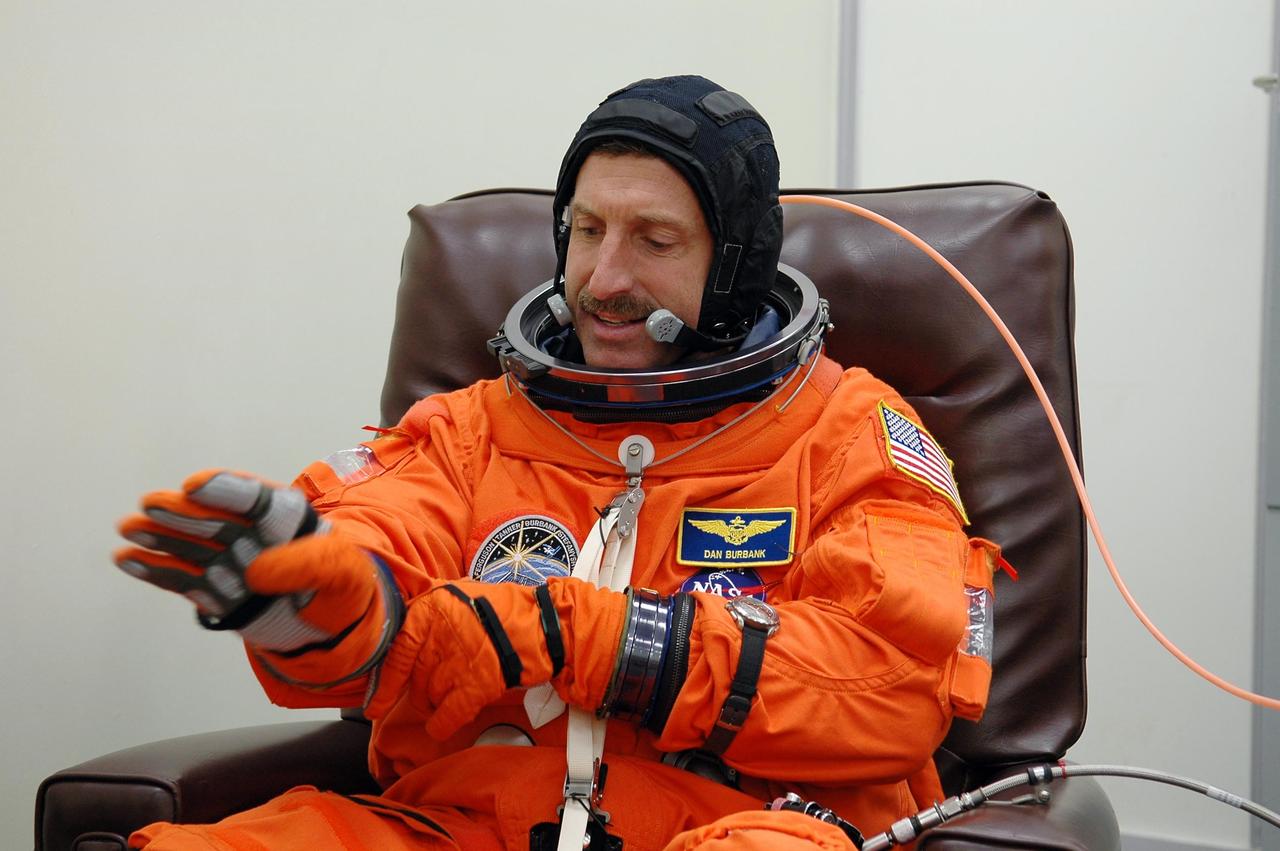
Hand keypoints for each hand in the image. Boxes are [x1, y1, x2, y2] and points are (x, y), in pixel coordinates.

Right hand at [115, 469, 382, 653]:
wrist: (336, 626)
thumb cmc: (343, 588)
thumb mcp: (343, 575)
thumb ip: (309, 566)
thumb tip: (257, 571)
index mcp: (291, 519)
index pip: (257, 499)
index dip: (227, 490)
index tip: (196, 486)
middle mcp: (256, 536)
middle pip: (216, 520)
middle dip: (183, 511)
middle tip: (151, 504)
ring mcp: (233, 562)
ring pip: (192, 546)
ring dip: (160, 536)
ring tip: (129, 529)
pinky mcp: (217, 591)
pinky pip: (183, 578)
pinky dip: (156, 570)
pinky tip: (127, 560)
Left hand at [366, 578, 624, 739]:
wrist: (540, 624)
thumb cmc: (500, 607)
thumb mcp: (457, 593)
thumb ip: (429, 611)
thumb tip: (405, 632)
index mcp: (428, 611)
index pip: (395, 653)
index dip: (383, 684)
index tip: (374, 704)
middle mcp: (435, 638)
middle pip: (413, 681)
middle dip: (420, 690)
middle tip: (435, 687)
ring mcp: (453, 664)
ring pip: (426, 699)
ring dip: (434, 704)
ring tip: (451, 695)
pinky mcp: (473, 687)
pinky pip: (446, 717)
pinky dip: (442, 724)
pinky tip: (443, 724)